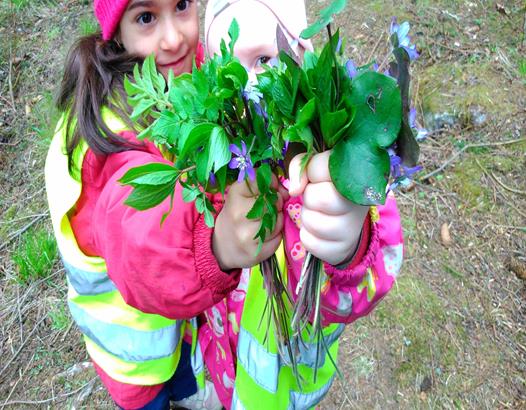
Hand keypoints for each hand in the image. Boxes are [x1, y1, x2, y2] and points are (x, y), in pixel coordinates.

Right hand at [213, 174, 288, 269]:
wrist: (223, 246)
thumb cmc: (237, 216)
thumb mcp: (243, 196)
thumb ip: (264, 187)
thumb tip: (286, 191)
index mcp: (234, 195)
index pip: (262, 180)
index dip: (271, 182)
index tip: (269, 187)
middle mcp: (238, 214)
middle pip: (273, 202)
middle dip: (275, 204)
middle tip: (266, 208)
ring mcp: (247, 235)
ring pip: (277, 221)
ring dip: (276, 220)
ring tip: (265, 223)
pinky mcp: (256, 252)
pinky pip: (278, 238)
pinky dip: (275, 235)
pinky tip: (265, 236)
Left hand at [288, 151, 368, 265]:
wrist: (347, 223)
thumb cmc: (329, 189)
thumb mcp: (316, 169)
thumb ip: (302, 166)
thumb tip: (294, 190)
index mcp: (355, 176)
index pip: (318, 168)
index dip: (311, 174)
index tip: (319, 179)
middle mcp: (359, 203)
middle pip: (318, 198)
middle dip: (310, 198)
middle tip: (318, 199)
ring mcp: (352, 229)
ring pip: (311, 222)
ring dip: (308, 218)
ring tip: (319, 214)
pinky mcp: (341, 249)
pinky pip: (309, 242)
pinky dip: (308, 236)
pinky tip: (319, 231)